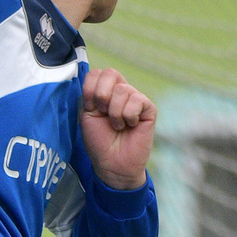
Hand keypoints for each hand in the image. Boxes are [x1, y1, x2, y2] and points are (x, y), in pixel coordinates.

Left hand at [79, 65, 155, 190]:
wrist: (112, 164)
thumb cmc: (99, 141)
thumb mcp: (87, 114)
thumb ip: (90, 93)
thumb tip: (95, 74)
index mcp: (104, 91)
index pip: (97, 73)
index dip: (90, 89)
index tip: (91, 109)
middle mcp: (121, 92)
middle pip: (110, 73)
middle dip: (102, 96)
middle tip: (104, 114)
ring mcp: (136, 99)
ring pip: (123, 89)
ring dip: (115, 113)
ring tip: (118, 126)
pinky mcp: (149, 109)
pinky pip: (137, 100)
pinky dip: (128, 116)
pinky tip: (130, 126)